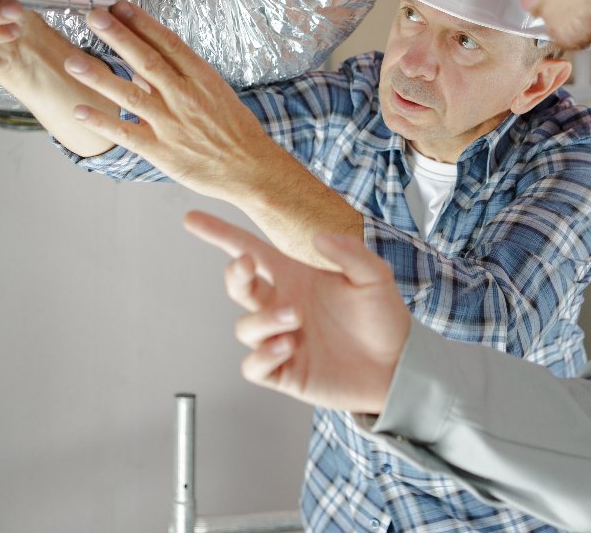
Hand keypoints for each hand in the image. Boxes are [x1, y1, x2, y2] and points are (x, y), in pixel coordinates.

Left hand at [63, 0, 271, 196]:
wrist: (251, 169)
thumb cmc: (237, 133)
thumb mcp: (216, 95)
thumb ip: (180, 81)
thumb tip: (142, 71)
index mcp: (202, 79)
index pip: (168, 44)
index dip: (141, 23)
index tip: (119, 7)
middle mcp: (185, 98)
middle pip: (146, 61)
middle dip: (118, 37)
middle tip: (94, 17)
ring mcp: (172, 125)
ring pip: (130, 95)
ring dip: (99, 76)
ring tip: (73, 61)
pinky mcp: (162, 152)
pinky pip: (126, 134)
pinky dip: (102, 122)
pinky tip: (80, 111)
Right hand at [183, 211, 410, 413]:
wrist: (398, 366)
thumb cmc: (383, 318)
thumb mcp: (374, 276)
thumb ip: (349, 253)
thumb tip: (317, 236)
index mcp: (297, 277)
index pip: (251, 250)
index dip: (220, 234)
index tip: (192, 219)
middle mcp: (283, 304)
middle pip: (239, 286)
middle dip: (235, 274)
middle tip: (247, 266)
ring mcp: (281, 339)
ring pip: (245, 327)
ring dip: (263, 319)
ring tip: (295, 319)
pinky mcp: (285, 371)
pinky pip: (254, 365)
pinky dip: (263, 355)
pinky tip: (287, 347)